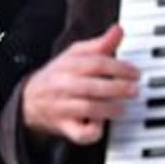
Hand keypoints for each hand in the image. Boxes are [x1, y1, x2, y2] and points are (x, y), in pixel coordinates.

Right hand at [20, 25, 138, 144]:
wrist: (29, 101)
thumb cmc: (58, 76)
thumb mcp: (74, 56)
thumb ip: (99, 45)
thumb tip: (118, 30)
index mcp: (68, 66)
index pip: (97, 64)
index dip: (120, 68)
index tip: (135, 73)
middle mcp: (64, 85)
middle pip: (94, 86)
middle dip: (118, 89)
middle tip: (134, 91)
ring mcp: (62, 107)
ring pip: (89, 109)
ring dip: (110, 109)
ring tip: (122, 109)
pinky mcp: (63, 127)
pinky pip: (80, 133)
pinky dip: (93, 131)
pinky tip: (101, 125)